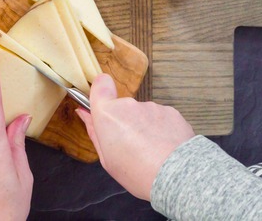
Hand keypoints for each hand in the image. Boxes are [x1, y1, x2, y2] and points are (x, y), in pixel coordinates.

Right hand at [76, 74, 194, 200]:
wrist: (177, 176)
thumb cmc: (138, 172)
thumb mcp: (107, 159)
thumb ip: (94, 131)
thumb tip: (84, 114)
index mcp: (108, 115)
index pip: (100, 85)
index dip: (100, 91)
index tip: (102, 103)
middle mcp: (130, 105)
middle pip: (122, 107)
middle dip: (124, 121)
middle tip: (130, 145)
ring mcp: (152, 107)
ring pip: (143, 114)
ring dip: (144, 127)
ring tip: (151, 151)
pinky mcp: (171, 112)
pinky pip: (160, 118)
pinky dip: (161, 129)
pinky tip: (164, 147)